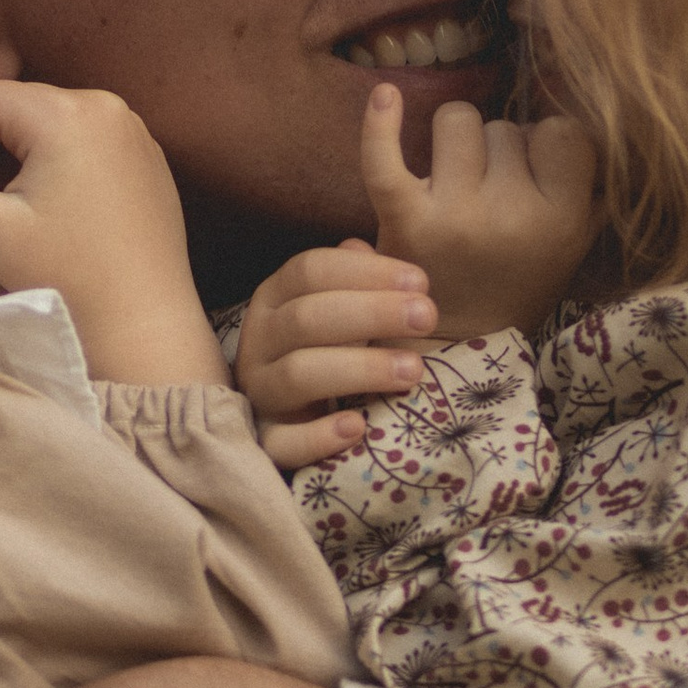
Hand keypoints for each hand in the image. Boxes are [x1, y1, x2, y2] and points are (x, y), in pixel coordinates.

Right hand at [0, 80, 222, 383]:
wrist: (145, 326)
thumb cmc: (67, 281)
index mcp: (64, 111)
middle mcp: (104, 103)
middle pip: (9, 109)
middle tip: (6, 223)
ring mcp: (131, 126)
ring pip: (42, 125)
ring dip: (24, 167)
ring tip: (36, 225)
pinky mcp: (145, 151)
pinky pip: (81, 139)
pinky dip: (61, 171)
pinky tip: (71, 223)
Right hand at [235, 239, 438, 467]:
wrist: (299, 417)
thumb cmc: (334, 349)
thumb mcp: (344, 307)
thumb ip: (356, 275)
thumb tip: (363, 245)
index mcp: (275, 297)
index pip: (310, 270)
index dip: (366, 272)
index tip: (421, 280)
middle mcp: (259, 340)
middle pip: (306, 317)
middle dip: (372, 313)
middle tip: (428, 316)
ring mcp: (260, 391)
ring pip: (298, 375)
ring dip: (360, 369)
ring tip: (413, 370)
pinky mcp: (267, 441)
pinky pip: (284, 443)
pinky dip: (319, 436)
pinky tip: (358, 427)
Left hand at [361, 85, 599, 344]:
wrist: (459, 343)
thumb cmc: (520, 277)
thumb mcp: (578, 241)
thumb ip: (595, 184)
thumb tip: (603, 113)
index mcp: (565, 220)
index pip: (561, 131)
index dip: (545, 146)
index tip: (534, 176)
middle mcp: (513, 217)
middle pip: (503, 127)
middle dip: (497, 153)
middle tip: (490, 199)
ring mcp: (456, 217)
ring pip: (455, 120)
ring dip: (453, 143)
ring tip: (455, 184)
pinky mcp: (405, 220)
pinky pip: (385, 157)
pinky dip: (380, 124)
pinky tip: (386, 94)